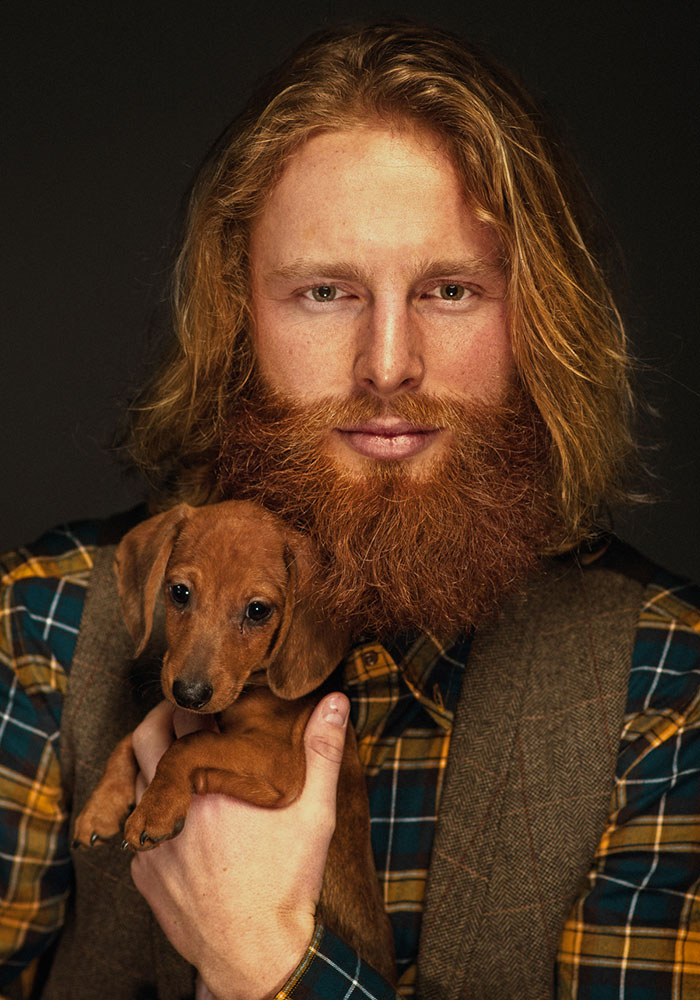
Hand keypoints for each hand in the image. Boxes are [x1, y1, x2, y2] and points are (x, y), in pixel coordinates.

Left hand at [129, 693, 348, 999]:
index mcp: (213, 783)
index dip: (197, 703)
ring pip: (134, 782)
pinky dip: (154, 813)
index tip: (212, 704)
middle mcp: (174, 807)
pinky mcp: (144, 872)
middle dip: (163, 721)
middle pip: (144, 738)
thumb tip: (335, 702)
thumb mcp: (315, 812)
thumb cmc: (288, 881)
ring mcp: (154, 841)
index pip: (185, 717)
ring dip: (154, 765)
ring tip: (182, 764)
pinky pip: (138, 827)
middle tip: (186, 720)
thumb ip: (322, 751)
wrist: (257, 953)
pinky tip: (183, 818)